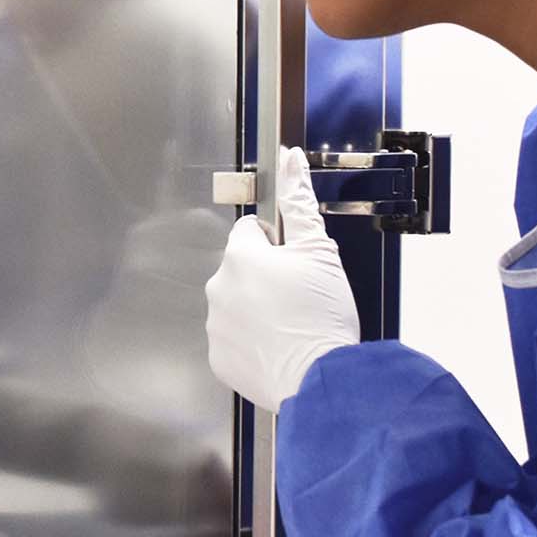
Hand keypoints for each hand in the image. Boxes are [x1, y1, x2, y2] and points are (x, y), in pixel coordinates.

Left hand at [204, 148, 359, 409]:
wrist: (321, 378)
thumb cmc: (322, 314)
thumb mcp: (320, 250)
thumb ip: (300, 201)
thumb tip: (289, 158)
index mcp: (240, 257)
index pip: (249, 232)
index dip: (276, 244)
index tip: (296, 264)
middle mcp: (217, 288)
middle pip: (240, 270)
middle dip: (264, 278)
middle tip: (299, 298)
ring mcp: (215, 326)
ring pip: (235, 305)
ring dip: (257, 309)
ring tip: (291, 326)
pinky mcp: (218, 359)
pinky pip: (233, 340)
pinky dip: (251, 342)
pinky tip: (278, 348)